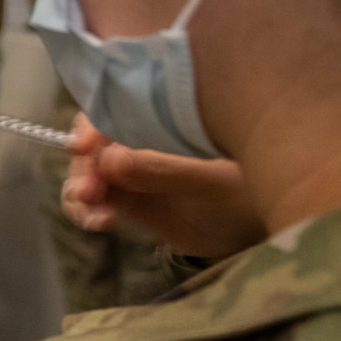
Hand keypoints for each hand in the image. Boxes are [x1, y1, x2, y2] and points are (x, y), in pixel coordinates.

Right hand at [62, 117, 265, 258]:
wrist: (258, 232)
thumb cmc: (247, 191)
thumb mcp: (211, 180)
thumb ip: (162, 170)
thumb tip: (110, 160)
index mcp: (163, 117)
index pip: (117, 108)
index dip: (93, 124)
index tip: (82, 147)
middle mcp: (142, 136)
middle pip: (96, 140)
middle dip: (86, 165)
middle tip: (88, 193)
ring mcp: (134, 168)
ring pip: (92, 171)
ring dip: (83, 190)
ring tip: (95, 215)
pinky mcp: (130, 199)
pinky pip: (97, 199)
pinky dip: (88, 210)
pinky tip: (98, 222)